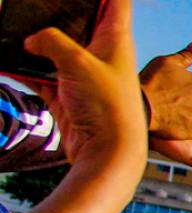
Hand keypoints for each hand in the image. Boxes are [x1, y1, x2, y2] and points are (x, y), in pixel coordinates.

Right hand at [20, 0, 144, 168]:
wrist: (107, 153)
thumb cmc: (107, 106)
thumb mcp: (77, 61)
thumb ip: (51, 40)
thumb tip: (30, 41)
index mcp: (116, 39)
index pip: (116, 2)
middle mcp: (101, 54)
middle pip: (80, 21)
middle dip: (59, 11)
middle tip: (37, 5)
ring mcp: (83, 75)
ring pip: (54, 48)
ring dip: (34, 42)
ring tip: (13, 28)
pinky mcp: (67, 95)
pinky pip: (40, 75)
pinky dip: (23, 69)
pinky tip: (7, 61)